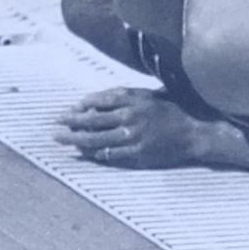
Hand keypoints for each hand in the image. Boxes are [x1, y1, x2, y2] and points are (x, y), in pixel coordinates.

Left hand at [55, 87, 200, 167]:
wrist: (192, 133)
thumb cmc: (169, 112)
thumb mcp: (147, 96)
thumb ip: (122, 96)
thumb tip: (94, 100)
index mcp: (132, 100)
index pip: (99, 101)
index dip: (80, 105)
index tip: (68, 109)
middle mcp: (130, 116)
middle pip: (93, 119)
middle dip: (71, 121)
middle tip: (55, 122)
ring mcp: (133, 136)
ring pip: (97, 138)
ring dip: (76, 139)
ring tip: (62, 139)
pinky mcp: (137, 152)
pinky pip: (110, 154)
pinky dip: (95, 153)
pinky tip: (83, 152)